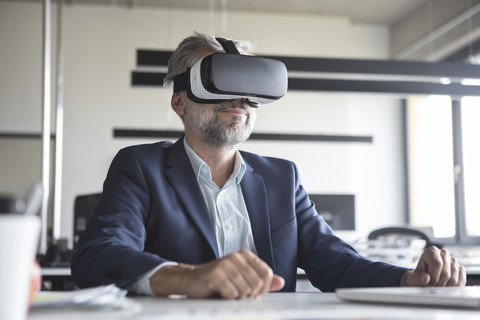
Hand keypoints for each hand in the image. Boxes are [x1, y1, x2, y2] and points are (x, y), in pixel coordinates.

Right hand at [150, 249, 284, 298]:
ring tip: (228, 292)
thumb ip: (261, 280)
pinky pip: (232, 293)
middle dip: (250, 295)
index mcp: (245, 255)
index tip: (254, 293)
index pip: (267, 273)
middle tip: (238, 295)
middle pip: (258, 283)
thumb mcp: (242, 279)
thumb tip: (281, 282)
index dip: (263, 288)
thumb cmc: (218, 281)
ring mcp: (226, 263)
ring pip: (246, 290)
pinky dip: (228, 298)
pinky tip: (220, 293)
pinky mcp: (216, 274)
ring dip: (237, 297)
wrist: (192, 280)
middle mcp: (236, 256)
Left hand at [399, 246, 465, 286]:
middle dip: (438, 284)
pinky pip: (461, 282)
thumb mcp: (412, 279)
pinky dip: (453, 288)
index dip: (434, 277)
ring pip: (454, 280)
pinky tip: (445, 286)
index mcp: (431, 252)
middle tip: (431, 286)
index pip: (438, 264)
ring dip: (445, 288)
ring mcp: (453, 261)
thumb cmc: (416, 278)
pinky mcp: (460, 269)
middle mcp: (443, 253)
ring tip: (437, 286)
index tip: (428, 283)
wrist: (422, 281)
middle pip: (446, 273)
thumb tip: (426, 278)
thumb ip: (417, 278)